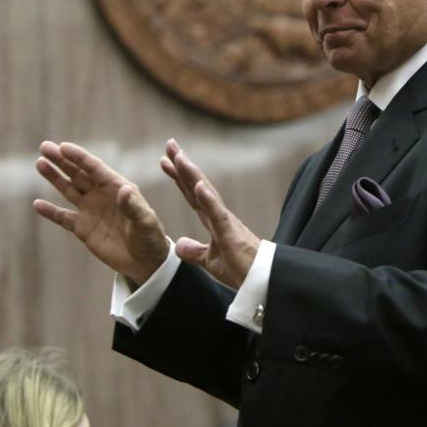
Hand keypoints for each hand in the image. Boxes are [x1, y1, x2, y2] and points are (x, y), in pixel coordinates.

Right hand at [34, 141, 168, 285]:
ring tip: (40, 163)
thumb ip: (133, 206)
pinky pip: (63, 217)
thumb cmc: (150, 238)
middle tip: (44, 147)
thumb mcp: (145, 221)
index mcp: (117, 187)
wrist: (145, 262)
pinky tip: (37, 204)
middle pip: (78, 173)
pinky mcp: (83, 228)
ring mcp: (90, 210)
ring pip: (69, 189)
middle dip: (62, 160)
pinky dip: (51, 211)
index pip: (94, 168)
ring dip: (54, 177)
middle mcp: (101, 195)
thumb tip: (123, 189)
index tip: (63, 146)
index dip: (79, 157)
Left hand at [160, 139, 259, 288]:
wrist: (261, 282)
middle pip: (196, 185)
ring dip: (192, 175)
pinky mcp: (230, 235)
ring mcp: (225, 222)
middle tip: (170, 144)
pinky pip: (217, 215)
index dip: (178, 177)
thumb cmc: (241, 269)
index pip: (191, 194)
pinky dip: (208, 199)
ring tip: (180, 157)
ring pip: (206, 194)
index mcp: (212, 220)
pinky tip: (198, 186)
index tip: (166, 160)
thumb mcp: (210, 261)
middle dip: (183, 165)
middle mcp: (218, 215)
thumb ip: (194, 251)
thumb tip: (178, 244)